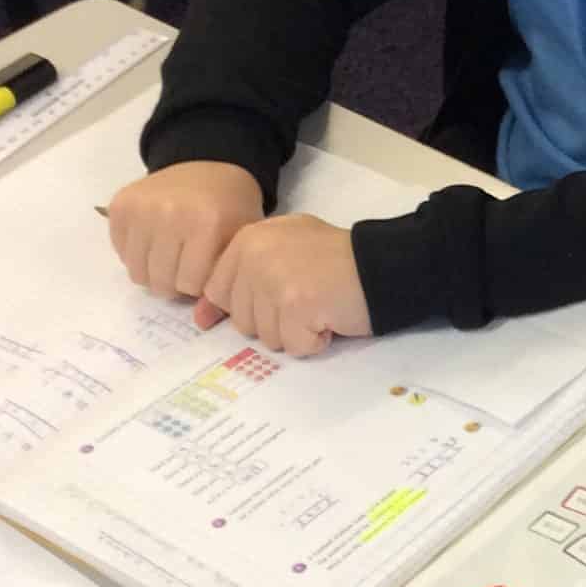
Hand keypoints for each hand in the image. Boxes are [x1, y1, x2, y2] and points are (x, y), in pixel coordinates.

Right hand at [109, 162, 263, 298]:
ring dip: (154, 272)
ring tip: (171, 256)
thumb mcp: (239, 244)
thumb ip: (223, 285)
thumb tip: (201, 323)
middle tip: (186, 265)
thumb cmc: (232, 208)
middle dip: (175, 282)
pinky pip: (121, 252)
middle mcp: (169, 213)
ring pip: (137, 272)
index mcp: (206, 224)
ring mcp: (141, 207)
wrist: (211, 164)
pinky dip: (136, 254)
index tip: (207, 269)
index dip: (199, 284)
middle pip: (160, 281)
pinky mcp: (120, 205)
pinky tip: (155, 240)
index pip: (190, 284)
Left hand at [197, 214, 372, 356]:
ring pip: (267, 337)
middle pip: (242, 320)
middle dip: (275, 320)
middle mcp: (254, 257)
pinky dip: (315, 341)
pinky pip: (294, 346)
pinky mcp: (296, 306)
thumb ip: (241, 277)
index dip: (249, 306)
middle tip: (307, 299)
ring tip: (320, 306)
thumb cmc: (337, 260)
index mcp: (248, 240)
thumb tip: (200, 318)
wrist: (384, 263)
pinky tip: (330, 318)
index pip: (219, 293)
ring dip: (296, 332)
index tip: (280, 299)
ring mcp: (274, 281)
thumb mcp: (284, 251)